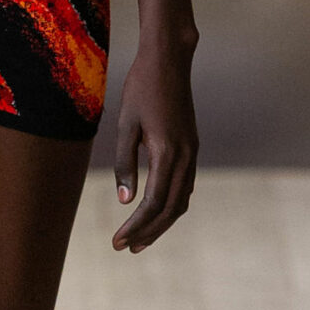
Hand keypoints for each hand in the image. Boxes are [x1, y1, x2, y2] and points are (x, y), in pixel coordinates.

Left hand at [111, 40, 197, 251]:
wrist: (170, 60)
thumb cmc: (142, 88)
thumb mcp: (125, 124)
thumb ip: (125, 163)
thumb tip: (125, 200)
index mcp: (168, 152)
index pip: (153, 203)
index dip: (136, 226)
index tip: (118, 242)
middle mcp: (185, 156)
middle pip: (170, 208)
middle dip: (148, 232)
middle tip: (126, 249)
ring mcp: (192, 152)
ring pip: (181, 200)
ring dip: (161, 223)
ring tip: (140, 239)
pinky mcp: (191, 146)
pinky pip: (185, 185)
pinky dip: (171, 205)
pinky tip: (157, 212)